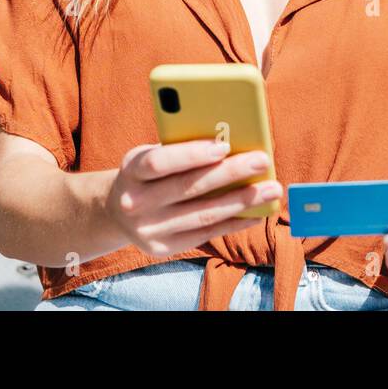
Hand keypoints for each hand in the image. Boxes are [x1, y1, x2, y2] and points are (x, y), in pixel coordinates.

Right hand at [104, 140, 280, 256]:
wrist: (116, 212)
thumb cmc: (147, 172)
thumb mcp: (150, 154)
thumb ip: (179, 148)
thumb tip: (231, 140)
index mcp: (131, 171)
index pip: (160, 162)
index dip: (191, 154)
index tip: (224, 145)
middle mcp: (135, 203)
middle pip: (188, 188)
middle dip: (230, 173)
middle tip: (262, 161)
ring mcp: (148, 229)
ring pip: (202, 214)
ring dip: (241, 201)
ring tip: (271, 189)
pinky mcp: (163, 248)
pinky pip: (205, 234)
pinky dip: (234, 222)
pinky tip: (257, 212)